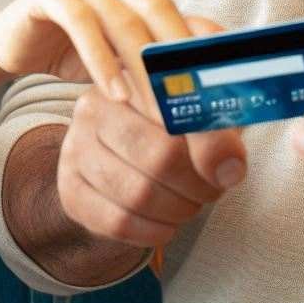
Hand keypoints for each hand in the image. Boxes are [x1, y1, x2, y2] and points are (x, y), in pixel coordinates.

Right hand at [0, 0, 234, 102]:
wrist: (16, 45)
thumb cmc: (84, 41)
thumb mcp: (130, 43)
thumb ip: (169, 38)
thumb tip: (219, 50)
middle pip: (153, 0)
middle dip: (178, 53)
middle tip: (198, 95)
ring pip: (121, 19)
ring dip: (144, 72)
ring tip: (162, 112)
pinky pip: (82, 24)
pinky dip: (102, 63)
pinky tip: (117, 95)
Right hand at [57, 20, 247, 247]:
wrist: (122, 152)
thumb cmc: (171, 123)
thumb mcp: (200, 105)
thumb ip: (220, 117)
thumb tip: (232, 164)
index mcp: (130, 72)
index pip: (174, 107)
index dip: (210, 143)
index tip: (234, 165)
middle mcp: (94, 106)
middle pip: (159, 155)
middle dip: (199, 183)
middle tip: (215, 188)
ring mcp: (76, 147)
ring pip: (138, 194)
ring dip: (179, 209)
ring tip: (193, 202)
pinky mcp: (70, 188)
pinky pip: (118, 221)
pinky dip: (155, 230)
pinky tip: (169, 221)